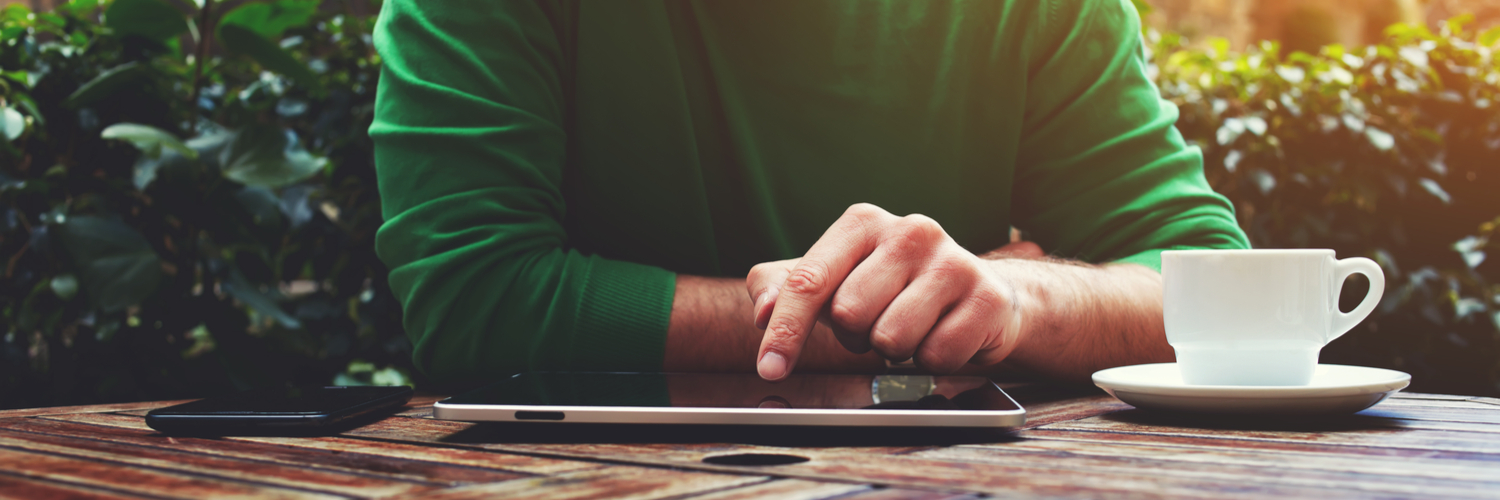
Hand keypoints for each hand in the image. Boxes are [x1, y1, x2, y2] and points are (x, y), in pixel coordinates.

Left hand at [746, 203, 1043, 379]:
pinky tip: (941, 335)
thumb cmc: (893, 287)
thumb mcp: (833, 279)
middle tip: (876, 322)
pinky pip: (936, 356)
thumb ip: (783, 289)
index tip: (771, 367)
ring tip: (911, 328)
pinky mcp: (987, 297)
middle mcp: (910, 231)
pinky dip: (931, 361)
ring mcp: (953, 261)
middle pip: (849, 315)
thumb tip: (762, 311)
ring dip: (894, 351)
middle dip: (855, 335)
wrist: (980, 294)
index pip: (809, 281)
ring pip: (892, 340)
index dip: (786, 329)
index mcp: (863, 223)